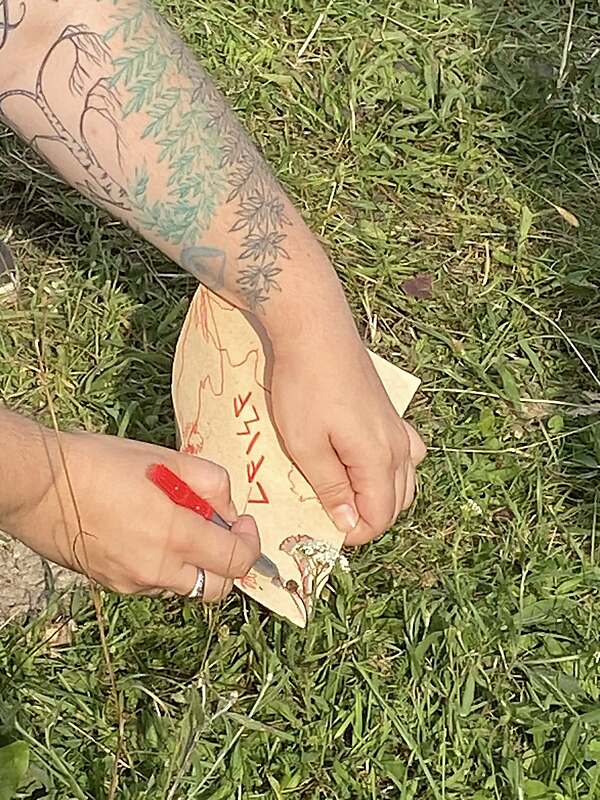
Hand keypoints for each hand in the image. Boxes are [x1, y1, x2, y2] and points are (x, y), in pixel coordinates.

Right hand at [4, 431, 259, 599]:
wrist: (39, 485)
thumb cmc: (100, 464)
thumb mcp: (164, 459)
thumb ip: (209, 482)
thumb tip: (228, 507)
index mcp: (175, 536)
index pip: (236, 561)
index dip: (250, 542)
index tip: (243, 522)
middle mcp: (157, 570)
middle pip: (217, 588)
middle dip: (226, 562)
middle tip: (217, 529)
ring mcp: (132, 582)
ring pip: (183, 586)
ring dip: (193, 563)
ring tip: (174, 524)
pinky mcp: (111, 584)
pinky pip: (153, 584)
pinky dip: (164, 565)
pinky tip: (146, 533)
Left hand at [270, 332, 425, 544]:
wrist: (317, 332)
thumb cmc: (305, 387)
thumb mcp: (306, 446)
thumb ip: (329, 487)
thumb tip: (348, 523)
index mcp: (378, 460)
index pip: (380, 517)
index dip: (355, 532)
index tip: (324, 527)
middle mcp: (399, 447)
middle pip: (397, 503)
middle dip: (368, 517)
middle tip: (331, 511)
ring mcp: (399, 428)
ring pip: (406, 480)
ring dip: (381, 496)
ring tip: (346, 492)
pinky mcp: (391, 413)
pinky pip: (407, 454)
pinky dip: (391, 470)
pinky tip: (366, 461)